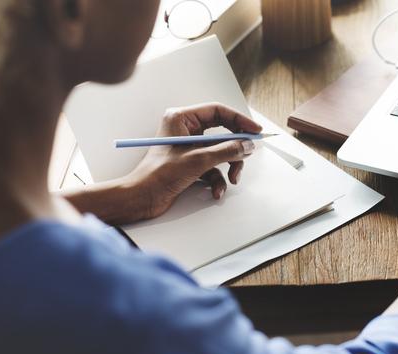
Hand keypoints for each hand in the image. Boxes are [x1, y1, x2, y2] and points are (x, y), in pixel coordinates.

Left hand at [63, 103, 260, 224]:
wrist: (141, 198)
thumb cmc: (159, 175)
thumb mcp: (198, 160)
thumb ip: (226, 150)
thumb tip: (247, 145)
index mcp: (181, 118)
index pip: (218, 111)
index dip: (239, 120)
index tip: (255, 131)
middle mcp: (185, 130)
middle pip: (221, 133)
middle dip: (234, 150)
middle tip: (246, 157)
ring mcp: (188, 148)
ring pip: (219, 152)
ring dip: (228, 167)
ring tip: (231, 180)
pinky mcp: (189, 164)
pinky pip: (212, 167)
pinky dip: (217, 180)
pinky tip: (216, 191)